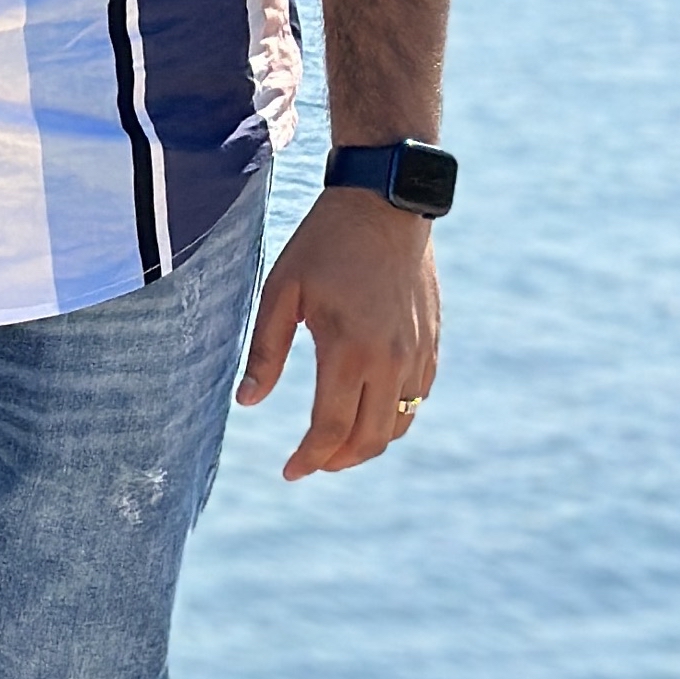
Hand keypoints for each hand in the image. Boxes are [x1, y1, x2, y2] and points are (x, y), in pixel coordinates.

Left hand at [235, 189, 438, 478]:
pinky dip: (392, 418)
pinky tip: (365, 411)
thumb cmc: (324, 244)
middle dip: (338, 461)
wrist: (384, 206)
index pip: (331, 429)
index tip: (288, 472)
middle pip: (370, 439)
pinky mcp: (432, 345)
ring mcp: (418, 355)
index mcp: (350, 350)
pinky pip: (416, 400)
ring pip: (398, 425)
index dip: (309, 459)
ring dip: (367, 444)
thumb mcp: (281, 290)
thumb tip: (247, 402)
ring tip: (333, 444)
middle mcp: (392, 362)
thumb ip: (266, 351)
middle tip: (308, 464)